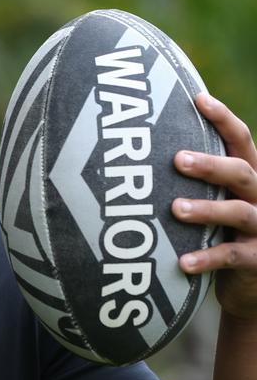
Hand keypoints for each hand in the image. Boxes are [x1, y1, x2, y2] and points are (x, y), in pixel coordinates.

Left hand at [175, 94, 256, 319]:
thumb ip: (192, 176)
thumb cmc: (219, 229)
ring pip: (238, 213)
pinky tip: (181, 262)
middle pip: (241, 172)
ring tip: (175, 209)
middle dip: (210, 164)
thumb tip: (134, 149)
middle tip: (177, 159)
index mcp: (249, 175)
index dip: (223, 118)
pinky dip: (206, 259)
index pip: (241, 140)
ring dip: (206, 210)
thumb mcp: (213, 198)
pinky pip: (232, 257)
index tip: (199, 98)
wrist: (250, 281)